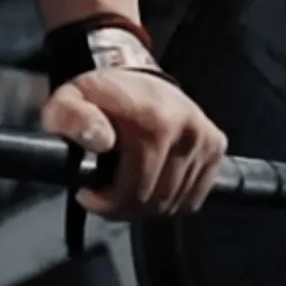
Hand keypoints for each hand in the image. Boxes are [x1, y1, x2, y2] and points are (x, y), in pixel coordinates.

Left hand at [41, 65, 225, 219]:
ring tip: (126, 186)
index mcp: (152, 120)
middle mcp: (186, 129)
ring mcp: (205, 139)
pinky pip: (193, 198)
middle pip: (156, 200)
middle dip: (125, 207)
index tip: (88, 194)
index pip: (136, 189)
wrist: (137, 78)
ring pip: (174, 204)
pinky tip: (151, 182)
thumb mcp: (69, 102)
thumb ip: (72, 119)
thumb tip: (99, 140)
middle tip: (105, 194)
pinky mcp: (215, 146)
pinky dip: (170, 200)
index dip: (107, 202)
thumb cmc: (102, 96)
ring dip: (146, 206)